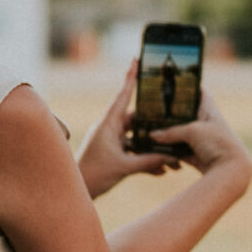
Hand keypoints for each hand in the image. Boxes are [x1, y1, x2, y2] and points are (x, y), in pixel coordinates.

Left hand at [77, 61, 178, 197]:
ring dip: (153, 147)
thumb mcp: (123, 167)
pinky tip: (162, 170)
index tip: (136, 60)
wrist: (77, 191)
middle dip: (156, 125)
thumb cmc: (93, 175)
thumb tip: (170, 158)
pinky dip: (147, 159)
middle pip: (137, 119)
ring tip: (172, 157)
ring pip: (138, 138)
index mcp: (108, 124)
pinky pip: (134, 152)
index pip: (123, 96)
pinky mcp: (114, 153)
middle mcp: (110, 129)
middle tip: (174, 122)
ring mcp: (112, 141)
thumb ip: (148, 162)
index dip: (131, 78)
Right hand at [149, 93, 251, 186]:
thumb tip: (152, 135)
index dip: (189, 84)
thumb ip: (171, 132)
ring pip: (180, 133)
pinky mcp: (196, 154)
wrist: (230, 171)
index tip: (173, 81)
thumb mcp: (193, 132)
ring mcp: (201, 140)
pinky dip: (169, 151)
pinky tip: (155, 148)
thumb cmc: (218, 144)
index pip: (201, 92)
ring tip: (149, 128)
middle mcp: (205, 123)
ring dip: (167, 134)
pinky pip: (178, 150)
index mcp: (209, 110)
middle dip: (170, 112)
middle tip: (152, 108)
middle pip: (185, 113)